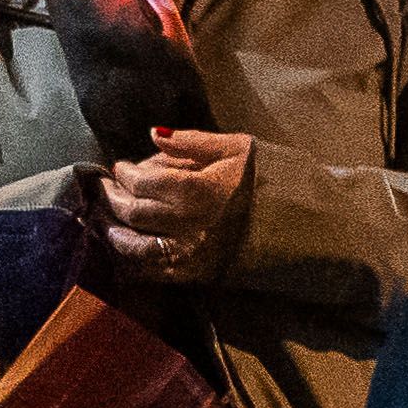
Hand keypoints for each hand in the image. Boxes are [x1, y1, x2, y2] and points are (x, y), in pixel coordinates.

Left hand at [97, 131, 253, 280]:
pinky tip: (126, 250)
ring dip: (116, 232)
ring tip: (106, 220)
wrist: (301, 222)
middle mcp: (191, 224)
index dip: (125, 173)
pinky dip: (134, 261)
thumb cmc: (266, 178)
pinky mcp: (198, 273)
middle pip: (135, 213)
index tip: (119, 167)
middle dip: (115, 199)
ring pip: (138, 246)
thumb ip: (191, 141)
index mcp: (200, 190)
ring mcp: (193, 252)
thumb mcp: (235, 148)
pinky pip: (155, 272)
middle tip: (107, 188)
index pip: (144, 182)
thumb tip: (154, 134)